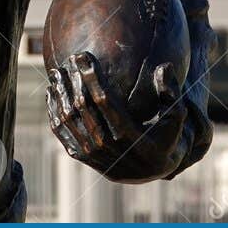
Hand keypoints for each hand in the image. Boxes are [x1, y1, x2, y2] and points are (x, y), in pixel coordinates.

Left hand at [46, 52, 208, 182]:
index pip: (105, 101)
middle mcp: (111, 149)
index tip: (83, 57)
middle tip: (69, 58)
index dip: (92, 77)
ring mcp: (96, 157)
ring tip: (56, 72)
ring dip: (61, 94)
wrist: (155, 171)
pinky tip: (51, 94)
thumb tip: (164, 67)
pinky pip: (64, 136)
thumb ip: (171, 93)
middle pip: (84, 108)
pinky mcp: (86, 160)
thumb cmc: (167, 138)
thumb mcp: (176, 118)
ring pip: (70, 121)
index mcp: (132, 137)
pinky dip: (54, 114)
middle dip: (74, 81)